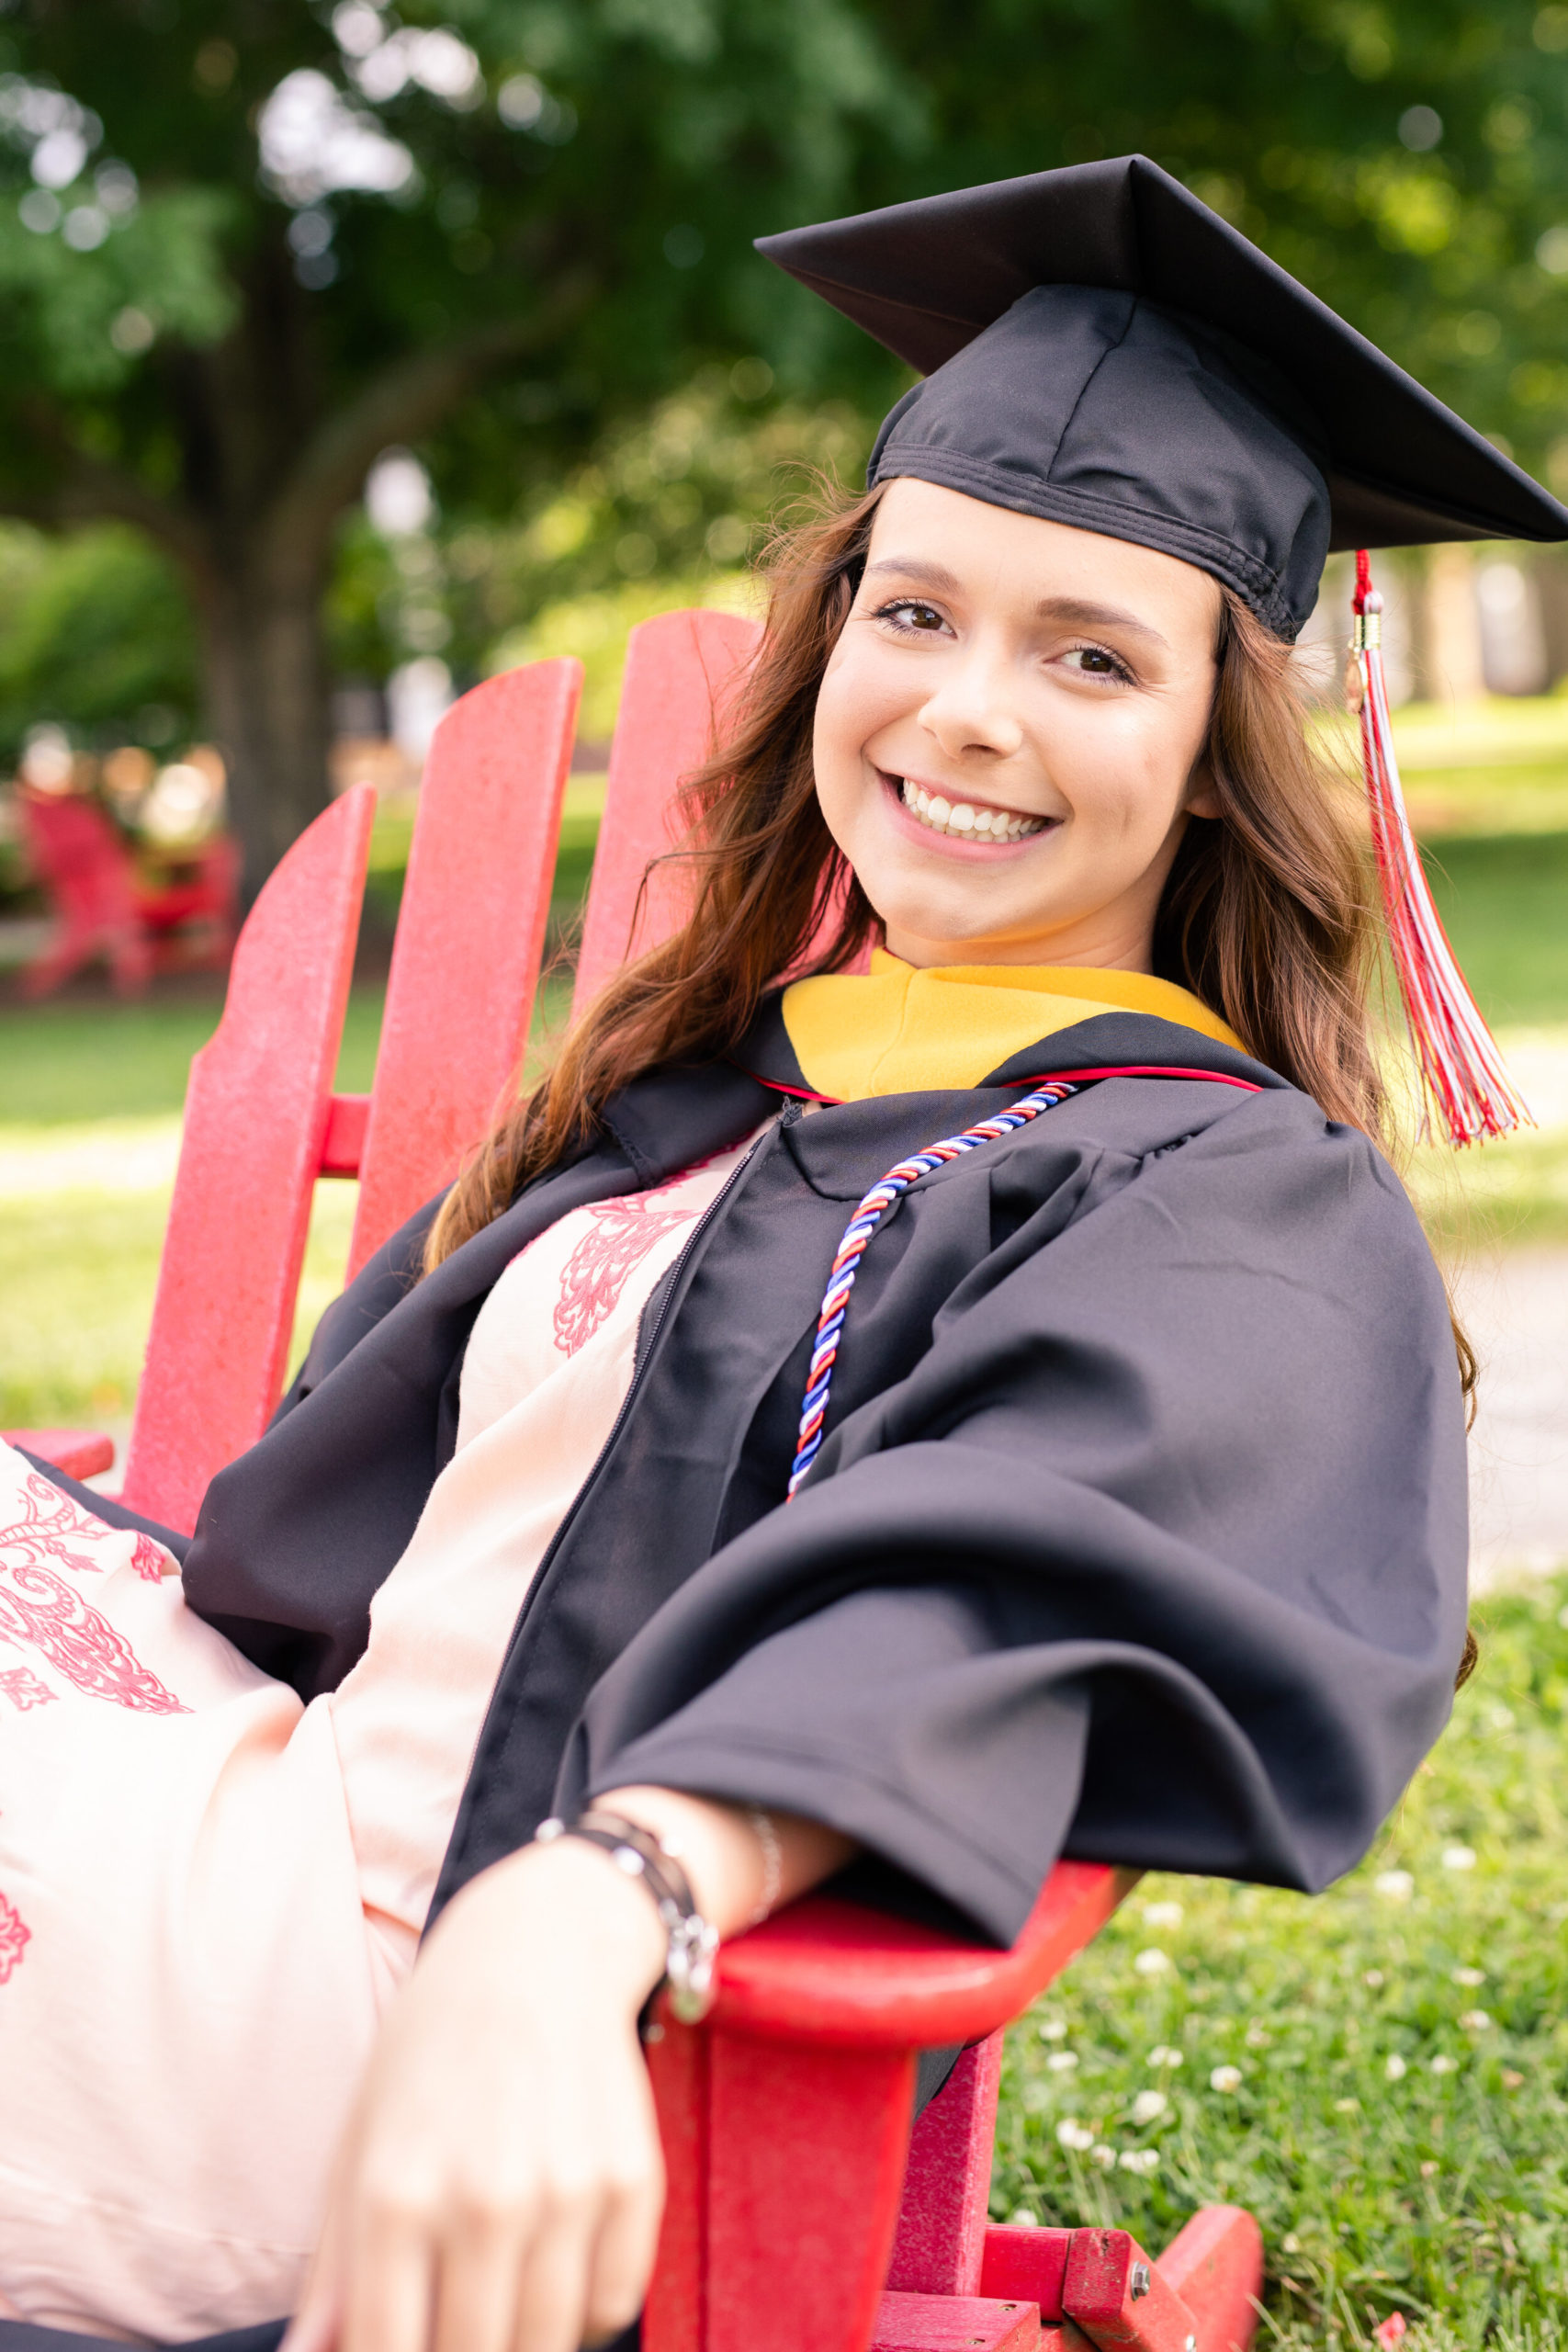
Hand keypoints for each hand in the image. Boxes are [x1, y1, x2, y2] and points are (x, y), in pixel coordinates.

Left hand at [284, 1836, 666, 2351]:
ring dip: (524, 2335)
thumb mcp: (360, 2144)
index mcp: (396, 2195)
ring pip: (548, 2343)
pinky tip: (557, 2256)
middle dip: (458, 2351)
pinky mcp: (632, 2179)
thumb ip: (334, 2273)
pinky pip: (612, 2300)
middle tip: (454, 2311)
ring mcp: (566, 2191)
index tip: (403, 2341)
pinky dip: (586, 2303)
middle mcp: (483, 2198)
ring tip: (502, 2286)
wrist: (537, 1949)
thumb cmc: (432, 2051)